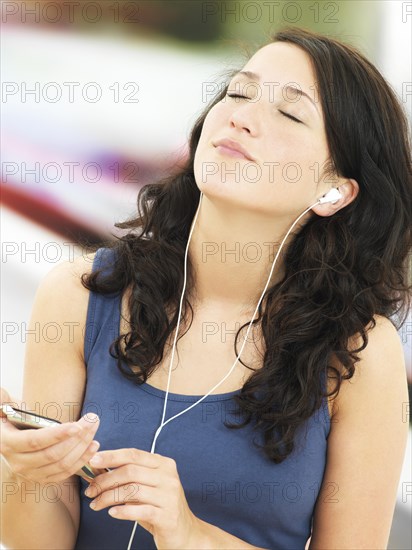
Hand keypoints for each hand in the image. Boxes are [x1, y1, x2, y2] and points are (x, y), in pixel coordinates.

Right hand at [0, 387, 100, 483]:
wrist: (8, 443)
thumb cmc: (11, 421)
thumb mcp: (4, 408)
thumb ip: (4, 400)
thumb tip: (3, 394)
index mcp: (8, 443)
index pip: (36, 441)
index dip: (57, 435)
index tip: (77, 425)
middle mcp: (18, 463)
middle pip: (53, 454)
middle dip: (77, 437)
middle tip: (93, 420)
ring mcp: (30, 474)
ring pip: (62, 464)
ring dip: (83, 448)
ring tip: (94, 430)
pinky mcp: (42, 479)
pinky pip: (65, 473)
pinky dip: (81, 461)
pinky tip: (92, 446)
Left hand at [85, 448, 201, 548]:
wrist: (185, 532)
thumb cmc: (160, 507)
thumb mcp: (146, 487)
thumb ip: (128, 476)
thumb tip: (98, 468)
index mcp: (163, 464)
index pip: (134, 454)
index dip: (112, 456)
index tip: (93, 460)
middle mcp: (168, 477)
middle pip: (130, 471)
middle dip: (105, 480)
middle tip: (91, 490)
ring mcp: (169, 496)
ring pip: (132, 491)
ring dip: (108, 497)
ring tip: (96, 504)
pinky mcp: (167, 516)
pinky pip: (140, 510)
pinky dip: (122, 511)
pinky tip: (112, 513)